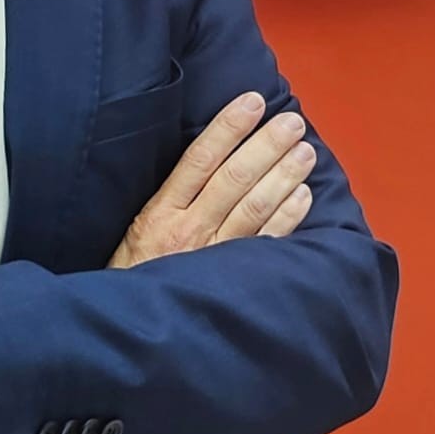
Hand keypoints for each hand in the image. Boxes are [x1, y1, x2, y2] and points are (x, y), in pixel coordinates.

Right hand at [109, 90, 314, 268]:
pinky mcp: (231, 281)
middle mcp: (188, 231)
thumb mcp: (136, 229)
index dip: (228, 128)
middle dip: (267, 146)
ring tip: (306, 152)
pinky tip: (303, 196)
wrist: (128, 331)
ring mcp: (212, 257)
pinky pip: (265, 244)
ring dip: (284, 176)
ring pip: (254, 207)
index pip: (200, 159)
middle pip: (234, 178)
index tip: (253, 102)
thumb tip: (211, 153)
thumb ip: (170, 197)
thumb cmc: (134, 274)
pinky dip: (286, 218)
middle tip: (293, 123)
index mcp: (160, 213)